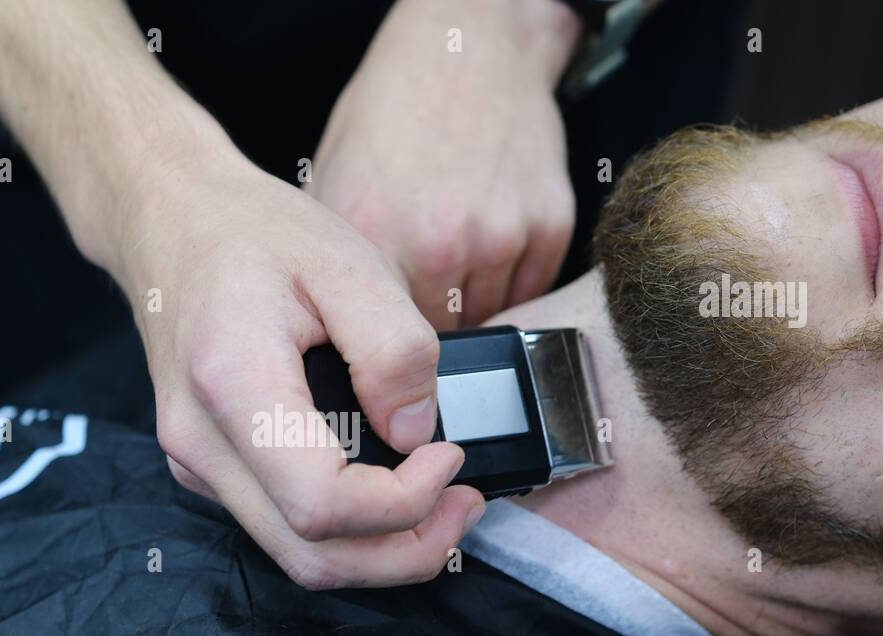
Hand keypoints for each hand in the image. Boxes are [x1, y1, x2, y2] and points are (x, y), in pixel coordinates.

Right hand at [112, 153, 485, 589]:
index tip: (449, 455)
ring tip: (442, 501)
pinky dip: (347, 530)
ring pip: (297, 556)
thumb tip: (416, 431)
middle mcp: (201, 443)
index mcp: (232, 385)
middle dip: (404, 552)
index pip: (320, 503)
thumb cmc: (254, 232)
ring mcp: (197, 464)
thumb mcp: (346, 260)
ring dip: (380, 552)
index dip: (401, 504)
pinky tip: (390, 486)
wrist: (172, 221)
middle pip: (310, 555)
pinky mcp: (209, 468)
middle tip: (466, 503)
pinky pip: (283, 528)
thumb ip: (393, 347)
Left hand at [308, 0, 581, 327]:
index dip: (381, 339)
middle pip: (437, 336)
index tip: (382, 333)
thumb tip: (334, 324)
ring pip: (487, 318)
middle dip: (427, 322)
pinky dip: (510, 281)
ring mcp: (501, 236)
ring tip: (455, 258)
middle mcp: (440, 244)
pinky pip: (530, 292)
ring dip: (471, 303)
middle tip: (422, 289)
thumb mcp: (334, 178)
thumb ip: (339, 260)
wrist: (468, 48)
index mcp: (376, 235)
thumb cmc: (394, 109)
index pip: (379, 337)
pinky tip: (489, 242)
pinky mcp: (548, 227)